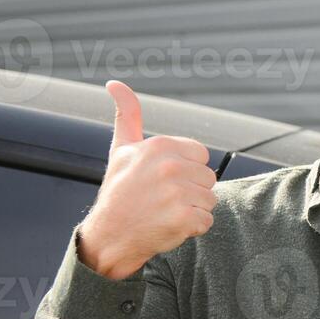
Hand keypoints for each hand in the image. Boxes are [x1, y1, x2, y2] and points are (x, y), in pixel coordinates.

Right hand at [77, 80, 217, 279]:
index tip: (162, 179)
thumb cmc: (119, 191)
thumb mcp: (122, 149)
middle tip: (161, 198)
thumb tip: (115, 84)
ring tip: (165, 211)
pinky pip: (207, 221)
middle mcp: (171, 166)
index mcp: (161, 145)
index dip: (186, 170)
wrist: (109, 235)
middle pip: (208, 178)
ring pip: (210, 200)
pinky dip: (192, 228)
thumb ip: (128, 115)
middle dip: (191, 191)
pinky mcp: (185, 219)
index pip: (201, 155)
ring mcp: (179, 193)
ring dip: (193, 210)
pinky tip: (169, 225)